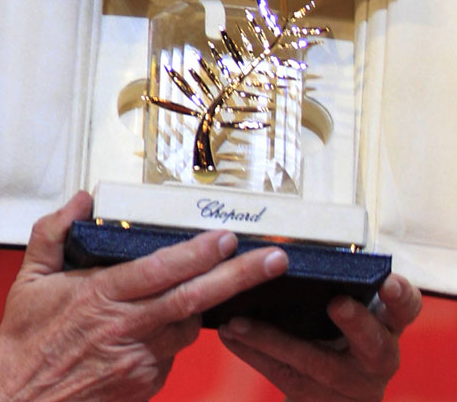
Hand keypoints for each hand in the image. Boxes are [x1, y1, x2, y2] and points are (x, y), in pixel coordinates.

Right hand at [0, 191, 288, 401]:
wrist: (19, 400)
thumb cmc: (24, 341)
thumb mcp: (28, 278)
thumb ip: (54, 231)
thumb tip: (82, 200)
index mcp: (100, 297)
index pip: (161, 270)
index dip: (198, 253)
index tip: (224, 236)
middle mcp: (126, 329)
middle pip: (194, 299)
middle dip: (239, 276)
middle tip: (273, 259)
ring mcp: (140, 360)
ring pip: (189, 327)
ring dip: (200, 306)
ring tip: (205, 286)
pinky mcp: (145, 382)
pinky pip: (173, 352)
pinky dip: (172, 333)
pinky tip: (153, 325)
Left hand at [218, 273, 421, 401]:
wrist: (332, 396)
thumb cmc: (336, 338)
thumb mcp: (348, 317)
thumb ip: (330, 287)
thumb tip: (273, 248)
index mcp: (386, 326)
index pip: (406, 308)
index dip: (400, 295)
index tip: (387, 281)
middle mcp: (375, 356)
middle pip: (373, 342)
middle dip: (356, 322)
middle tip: (337, 304)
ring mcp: (348, 382)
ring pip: (313, 362)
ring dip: (272, 340)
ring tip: (238, 322)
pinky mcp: (314, 396)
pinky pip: (280, 374)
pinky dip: (251, 352)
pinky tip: (228, 333)